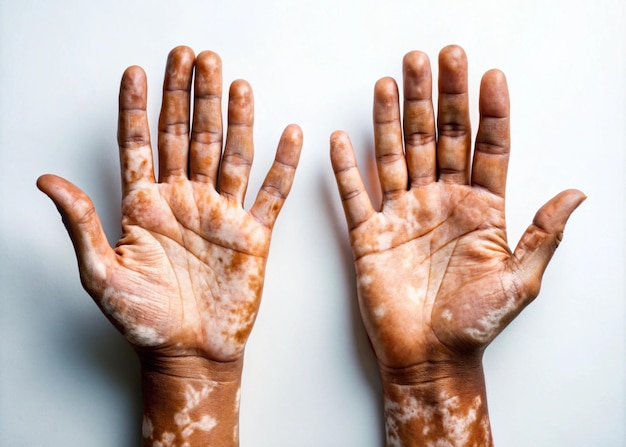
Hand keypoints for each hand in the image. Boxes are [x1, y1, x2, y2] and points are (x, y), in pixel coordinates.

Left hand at [38, 46, 301, 365]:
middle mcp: (185, 201)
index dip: (137, 107)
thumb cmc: (143, 320)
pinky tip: (288, 134)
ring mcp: (221, 215)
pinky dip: (282, 164)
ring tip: (233, 81)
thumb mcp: (101, 273)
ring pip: (230, 154)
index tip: (138, 71)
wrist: (188, 354)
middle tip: (195, 56)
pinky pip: (272, 193)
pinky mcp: (253, 236)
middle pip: (189, 136)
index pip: (140, 144)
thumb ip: (81, 223)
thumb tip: (46, 180)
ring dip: (233, 117)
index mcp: (146, 205)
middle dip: (190, 95)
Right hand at [331, 45, 583, 445]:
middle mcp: (441, 202)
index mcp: (480, 209)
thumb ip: (543, 234)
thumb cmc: (475, 323)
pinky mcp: (370, 234)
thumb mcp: (520, 281)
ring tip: (392, 80)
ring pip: (397, 155)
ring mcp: (403, 215)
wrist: (430, 357)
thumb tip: (576, 193)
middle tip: (435, 57)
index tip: (489, 75)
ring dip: (392, 118)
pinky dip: (347, 168)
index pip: (487, 148)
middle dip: (437, 97)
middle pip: (438, 138)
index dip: (489, 112)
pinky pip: (356, 195)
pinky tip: (342, 138)